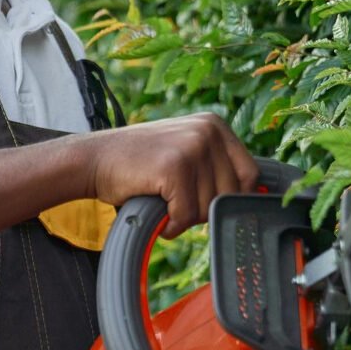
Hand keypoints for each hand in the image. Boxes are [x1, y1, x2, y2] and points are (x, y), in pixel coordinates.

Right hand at [80, 112, 258, 237]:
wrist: (94, 159)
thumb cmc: (140, 164)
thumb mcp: (186, 152)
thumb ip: (217, 166)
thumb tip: (256, 195)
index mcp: (216, 125)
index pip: (250, 174)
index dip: (230, 198)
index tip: (206, 202)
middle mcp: (208, 131)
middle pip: (231, 194)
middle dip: (204, 209)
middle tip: (176, 201)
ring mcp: (192, 146)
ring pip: (208, 208)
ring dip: (185, 217)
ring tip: (163, 201)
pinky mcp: (174, 166)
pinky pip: (186, 215)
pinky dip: (171, 224)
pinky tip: (157, 210)